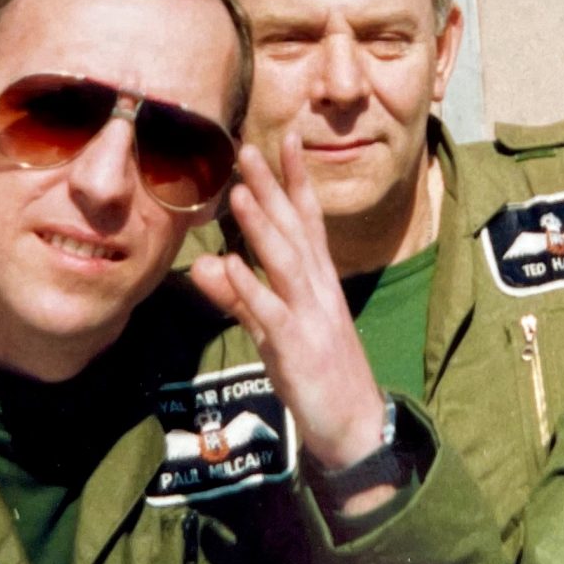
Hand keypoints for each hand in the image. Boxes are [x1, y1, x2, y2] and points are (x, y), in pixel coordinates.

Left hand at [188, 134, 392, 504]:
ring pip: (285, 263)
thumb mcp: (276, 331)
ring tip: (239, 192)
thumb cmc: (317, 374)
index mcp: (319, 282)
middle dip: (274, 188)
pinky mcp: (297, 349)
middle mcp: (319, 290)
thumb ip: (241, 297)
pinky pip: (270, 315)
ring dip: (262, 226)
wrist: (354, 425)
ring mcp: (311, 317)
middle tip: (250, 147)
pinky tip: (228, 265)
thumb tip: (209, 265)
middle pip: (295, 229)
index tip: (284, 138)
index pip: (308, 220)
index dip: (295, 179)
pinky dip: (249, 288)